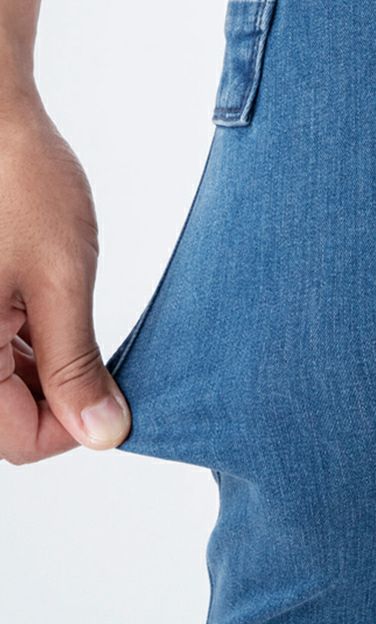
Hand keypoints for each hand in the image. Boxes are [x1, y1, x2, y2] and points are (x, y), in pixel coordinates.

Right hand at [0, 90, 129, 463]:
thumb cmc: (14, 182)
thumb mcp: (57, 283)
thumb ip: (74, 366)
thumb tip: (102, 433)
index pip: (20, 441)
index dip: (76, 428)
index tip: (116, 396)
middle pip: (9, 417)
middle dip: (62, 398)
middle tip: (104, 358)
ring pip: (3, 385)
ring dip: (46, 371)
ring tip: (73, 323)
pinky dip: (26, 344)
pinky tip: (51, 313)